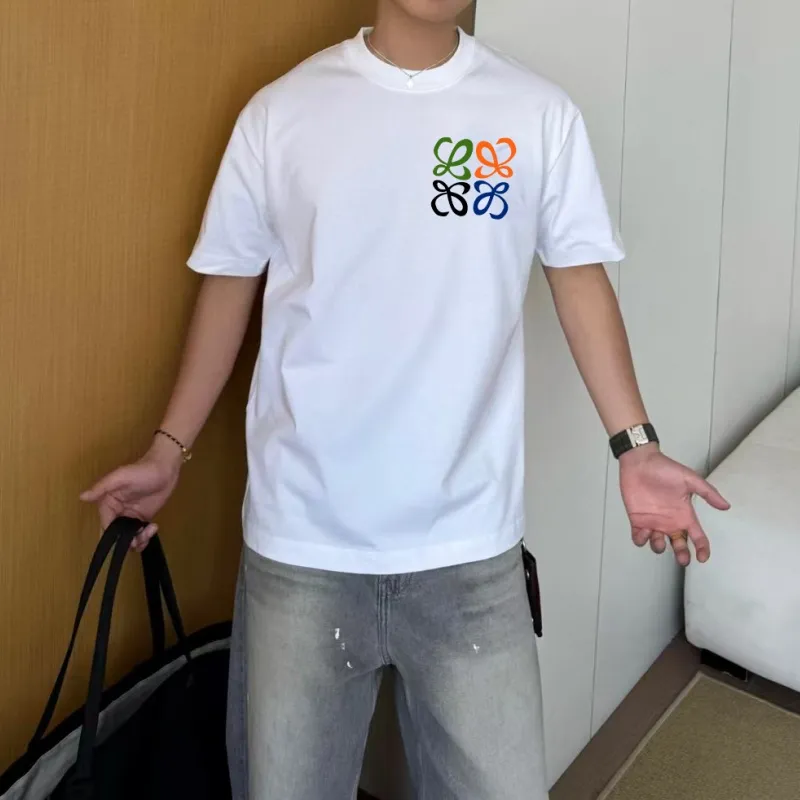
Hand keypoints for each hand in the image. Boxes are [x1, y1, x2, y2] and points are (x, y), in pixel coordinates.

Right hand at [80, 437, 182, 551]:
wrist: (165, 467)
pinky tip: (154, 527)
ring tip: (150, 530)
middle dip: (127, 541)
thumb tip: (82, 497)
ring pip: (129, 538)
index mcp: (108, 503)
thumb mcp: (120, 477)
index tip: (126, 537)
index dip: (113, 536)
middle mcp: (117, 512)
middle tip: (140, 536)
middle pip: (117, 536)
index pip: (106, 525)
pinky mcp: (144, 518)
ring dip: (138, 540)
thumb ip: (102, 487)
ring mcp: (131, 516)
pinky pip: (140, 534)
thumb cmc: (142, 470)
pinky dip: (145, 537)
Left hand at [619, 444, 729, 565]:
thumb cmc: (666, 469)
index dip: (702, 548)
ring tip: (659, 539)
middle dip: (681, 554)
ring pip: (658, 545)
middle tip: (682, 558)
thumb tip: (726, 506)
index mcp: (685, 515)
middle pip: (679, 545)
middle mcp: (670, 522)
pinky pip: (639, 537)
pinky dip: (640, 540)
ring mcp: (653, 522)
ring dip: (658, 547)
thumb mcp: (691, 480)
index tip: (703, 558)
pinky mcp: (637, 520)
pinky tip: (643, 533)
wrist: (641, 462)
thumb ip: (708, 493)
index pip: (697, 536)